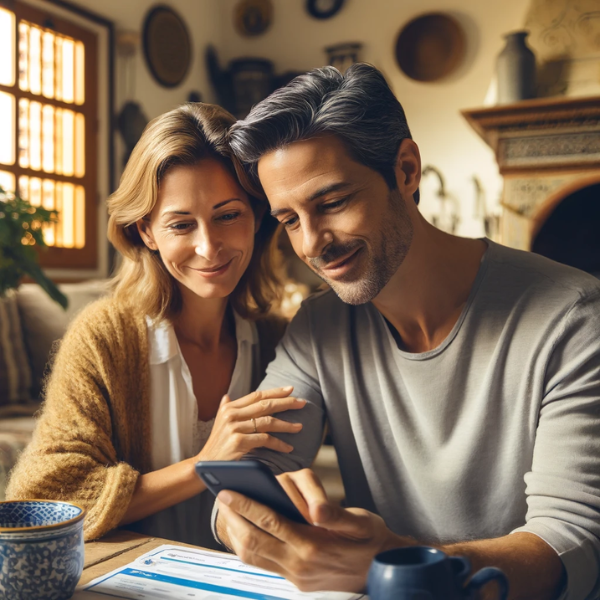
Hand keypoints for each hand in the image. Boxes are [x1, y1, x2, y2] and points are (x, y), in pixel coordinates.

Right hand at [197, 387, 305, 461]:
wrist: (205, 466)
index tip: (291, 390)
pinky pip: (265, 439)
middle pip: (265, 405)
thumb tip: (227, 396)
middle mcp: (231, 414)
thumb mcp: (220, 424)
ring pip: (267, 421)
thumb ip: (225, 409)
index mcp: (230, 407)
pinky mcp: (239, 442)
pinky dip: (279, 443)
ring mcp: (235, 428)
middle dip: (286, 403)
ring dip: (286, 425)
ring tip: (299, 427)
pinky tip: (288, 447)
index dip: (275, 392)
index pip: (257, 395)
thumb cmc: (216, 445)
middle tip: (302, 403)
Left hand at [217, 468, 411, 592]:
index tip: (229, 491)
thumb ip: (337, 515)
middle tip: (222, 498)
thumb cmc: (372, 540)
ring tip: (228, 513)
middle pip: (255, 542)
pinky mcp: (297, 582)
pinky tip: (246, 531)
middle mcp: (300, 566)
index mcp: (314, 547)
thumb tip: (316, 509)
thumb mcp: (361, 522)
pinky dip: (250, 548)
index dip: (247, 506)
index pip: (271, 523)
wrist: (383, 570)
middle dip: (234, 519)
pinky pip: (265, 565)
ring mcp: (297, 577)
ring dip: (237, 534)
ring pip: (255, 557)